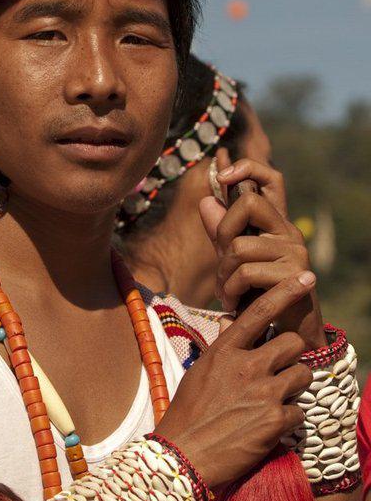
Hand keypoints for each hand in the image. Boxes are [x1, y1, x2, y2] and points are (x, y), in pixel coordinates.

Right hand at [154, 274, 315, 488]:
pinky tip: (270, 426)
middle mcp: (246, 366)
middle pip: (293, 343)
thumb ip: (222, 345)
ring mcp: (262, 392)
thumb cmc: (188, 412)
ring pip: (303, 374)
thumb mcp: (200, 370)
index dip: (285, 292)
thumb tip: (230, 320)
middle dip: (293, 355)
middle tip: (281, 370)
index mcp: (225, 351)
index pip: (259, 311)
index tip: (304, 278)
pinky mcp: (275, 421)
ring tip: (276, 398)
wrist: (184, 455)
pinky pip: (300, 411)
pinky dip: (289, 419)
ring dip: (295, 385)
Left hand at [199, 156, 325, 350]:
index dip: (248, 168)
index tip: (224, 175)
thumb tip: (206, 200)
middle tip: (221, 261)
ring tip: (225, 291)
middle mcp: (288, 231)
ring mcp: (294, 252)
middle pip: (248, 205)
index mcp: (275, 223)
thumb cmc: (257, 292)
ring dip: (223, 274)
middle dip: (222, 232)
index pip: (271, 179)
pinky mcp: (293, 275)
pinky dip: (230, 289)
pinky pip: (246, 272)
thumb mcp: (234, 259)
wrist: (286, 332)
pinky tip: (232, 302)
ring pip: (239, 246)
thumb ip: (221, 232)